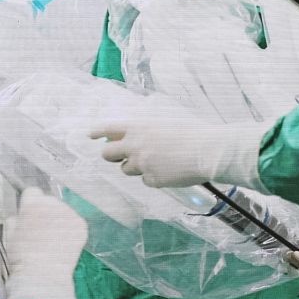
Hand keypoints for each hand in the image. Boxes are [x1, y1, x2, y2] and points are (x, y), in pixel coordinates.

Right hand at [4, 188, 87, 298]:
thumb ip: (15, 219)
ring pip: (63, 211)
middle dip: (46, 212)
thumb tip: (20, 216)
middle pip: (50, 201)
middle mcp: (53, 204)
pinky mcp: (81, 226)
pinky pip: (75, 222)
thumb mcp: (9, 234)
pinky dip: (71, 230)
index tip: (30, 215)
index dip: (30, 204)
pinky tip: (64, 243)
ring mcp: (70, 214)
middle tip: (42, 231)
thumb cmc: (22, 257)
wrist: (43, 274)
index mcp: (33, 203)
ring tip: (53, 240)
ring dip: (59, 220)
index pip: (33, 192)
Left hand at [94, 103, 267, 190]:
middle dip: (112, 154)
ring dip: (135, 166)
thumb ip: (150, 124)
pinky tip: (170, 171)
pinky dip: (154, 177)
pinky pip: (147, 180)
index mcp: (138, 127)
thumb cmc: (194, 130)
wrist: (208, 151)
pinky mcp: (153, 180)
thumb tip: (141, 125)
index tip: (90, 135)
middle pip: (107, 154)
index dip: (96, 132)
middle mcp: (135, 146)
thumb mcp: (169, 117)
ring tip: (157, 161)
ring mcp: (142, 165)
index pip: (107, 129)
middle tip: (120, 155)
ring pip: (126, 169)